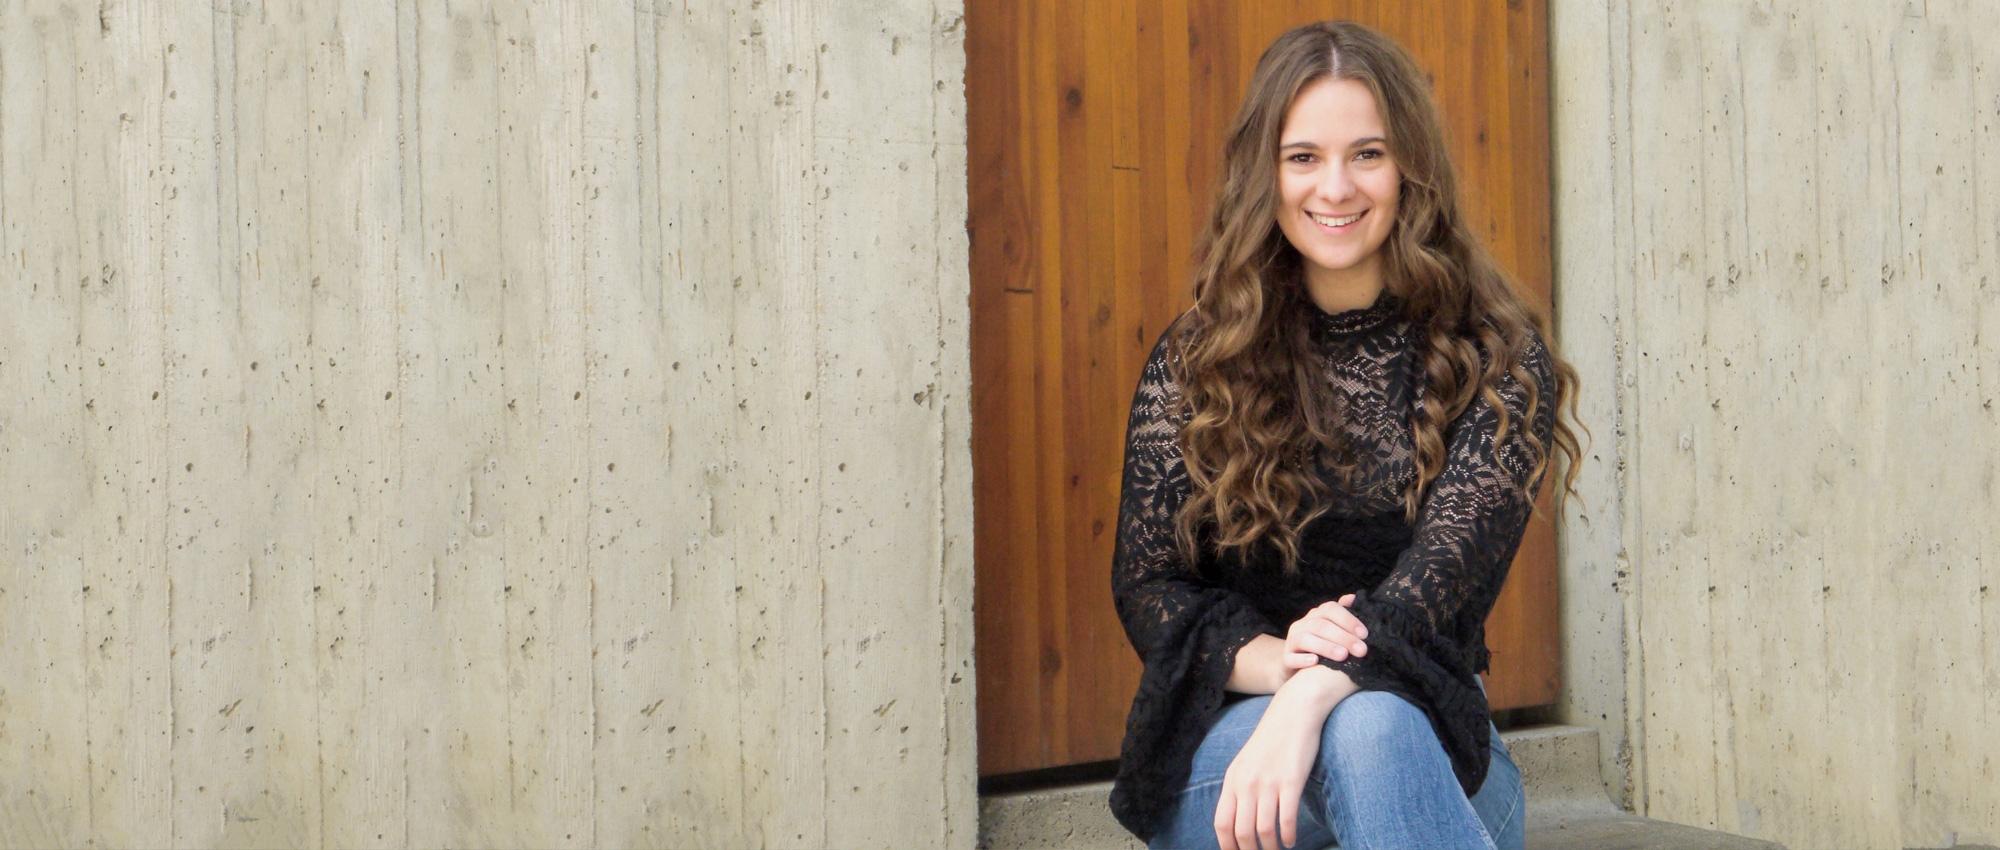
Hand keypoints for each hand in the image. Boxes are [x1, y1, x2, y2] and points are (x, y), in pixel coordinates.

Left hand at [1213, 678, 1330, 849]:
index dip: (1228, 846)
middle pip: (1242, 832)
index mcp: (1232, 780)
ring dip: (1271, 848)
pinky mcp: (1291, 781)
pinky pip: (1287, 819)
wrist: (1294, 713)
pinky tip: (1291, 841)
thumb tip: (1237, 823)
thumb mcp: (1246, 764)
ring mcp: (1269, 783)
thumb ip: (1240, 790)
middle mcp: (1246, 783)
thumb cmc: (1271, 741)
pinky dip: (1288, 836)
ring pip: (1264, 831)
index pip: (1222, 824)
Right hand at [1281, 593, 1367, 674]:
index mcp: (1315, 615)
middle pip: (1321, 625)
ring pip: (1305, 639)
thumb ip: (1343, 615)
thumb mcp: (1332, 629)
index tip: (1365, 634)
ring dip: (1326, 647)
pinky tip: (1315, 661)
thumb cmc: (1321, 646)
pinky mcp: (1285, 659)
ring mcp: (1292, 641)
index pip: (1330, 609)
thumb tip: (1353, 598)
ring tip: (1343, 655)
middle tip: (1361, 650)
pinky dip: (1302, 659)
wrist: (1295, 667)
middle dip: (1343, 637)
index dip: (1348, 619)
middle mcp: (1302, 625)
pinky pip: (1291, 658)